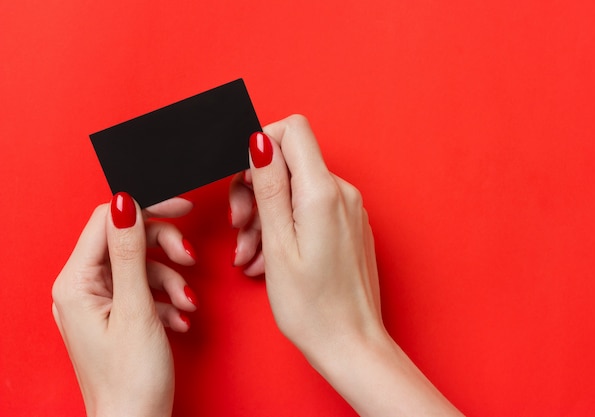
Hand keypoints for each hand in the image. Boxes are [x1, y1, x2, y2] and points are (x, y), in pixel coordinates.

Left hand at [52, 193, 197, 416]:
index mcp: (76, 282)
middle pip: (128, 241)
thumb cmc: (131, 379)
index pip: (108, 221)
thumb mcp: (136, 309)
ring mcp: (98, 303)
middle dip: (165, 248)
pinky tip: (179, 318)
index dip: (146, 207)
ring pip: (141, 266)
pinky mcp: (114, 315)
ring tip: (188, 304)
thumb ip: (129, 253)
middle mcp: (81, 288)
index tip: (181, 205)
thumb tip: (124, 202)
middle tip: (190, 259)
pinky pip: (143, 289)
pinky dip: (166, 299)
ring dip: (171, 279)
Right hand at [230, 115, 462, 415]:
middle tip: (241, 227)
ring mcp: (349, 210)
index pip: (293, 129)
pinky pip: (311, 211)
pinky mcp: (348, 227)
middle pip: (291, 162)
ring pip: (297, 191)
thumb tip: (259, 140)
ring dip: (267, 216)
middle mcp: (342, 193)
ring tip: (250, 257)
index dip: (261, 145)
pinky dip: (286, 228)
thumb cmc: (313, 307)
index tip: (245, 183)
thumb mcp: (278, 245)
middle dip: (257, 189)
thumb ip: (269, 187)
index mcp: (323, 192)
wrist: (352, 344)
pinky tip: (269, 260)